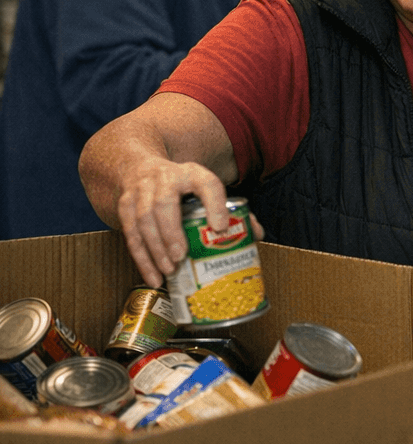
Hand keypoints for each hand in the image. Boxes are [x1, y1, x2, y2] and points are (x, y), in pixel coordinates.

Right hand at [114, 157, 262, 287]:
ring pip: (143, 219)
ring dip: (155, 248)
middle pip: (164, 204)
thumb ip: (230, 209)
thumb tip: (256, 233)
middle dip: (171, 231)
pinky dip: (141, 257)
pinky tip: (152, 275)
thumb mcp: (205, 187)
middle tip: (181, 255)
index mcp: (193, 174)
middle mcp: (164, 179)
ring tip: (169, 270)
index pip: (207, 184)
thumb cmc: (182, 185)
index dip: (214, 205)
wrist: (140, 167)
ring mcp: (141, 191)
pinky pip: (129, 233)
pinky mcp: (124, 205)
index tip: (221, 227)